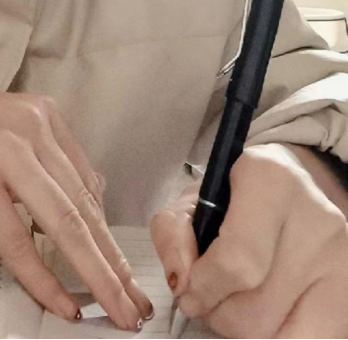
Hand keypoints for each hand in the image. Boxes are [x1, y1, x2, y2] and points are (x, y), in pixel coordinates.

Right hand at [0, 79, 152, 329]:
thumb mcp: (7, 131)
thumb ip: (42, 163)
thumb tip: (77, 216)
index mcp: (44, 116)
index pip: (89, 184)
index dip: (109, 235)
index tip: (124, 272)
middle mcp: (33, 128)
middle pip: (85, 206)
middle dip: (114, 263)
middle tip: (135, 304)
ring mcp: (6, 152)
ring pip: (65, 223)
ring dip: (95, 274)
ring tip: (115, 310)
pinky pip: (18, 240)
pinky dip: (43, 276)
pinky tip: (61, 302)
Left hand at [151, 144, 347, 338]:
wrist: (288, 187)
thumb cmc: (232, 197)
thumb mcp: (191, 201)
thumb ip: (172, 234)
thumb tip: (183, 283)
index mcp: (269, 179)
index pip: (236, 260)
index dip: (203, 288)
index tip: (188, 290)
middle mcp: (316, 217)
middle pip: (256, 310)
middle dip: (218, 314)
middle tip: (210, 297)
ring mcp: (341, 258)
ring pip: (279, 334)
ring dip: (244, 331)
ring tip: (236, 303)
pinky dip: (276, 338)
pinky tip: (265, 317)